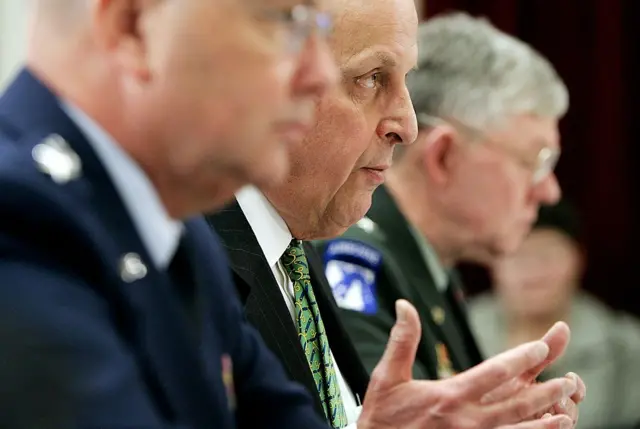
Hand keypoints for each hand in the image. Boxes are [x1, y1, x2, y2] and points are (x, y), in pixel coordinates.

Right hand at [357, 300, 575, 428]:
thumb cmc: (382, 414)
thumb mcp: (387, 375)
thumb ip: (402, 340)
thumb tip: (404, 304)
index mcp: (449, 395)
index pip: (493, 373)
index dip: (520, 359)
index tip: (541, 348)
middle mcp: (465, 419)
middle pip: (514, 404)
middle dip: (543, 392)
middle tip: (567, 382)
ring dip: (541, 421)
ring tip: (566, 413)